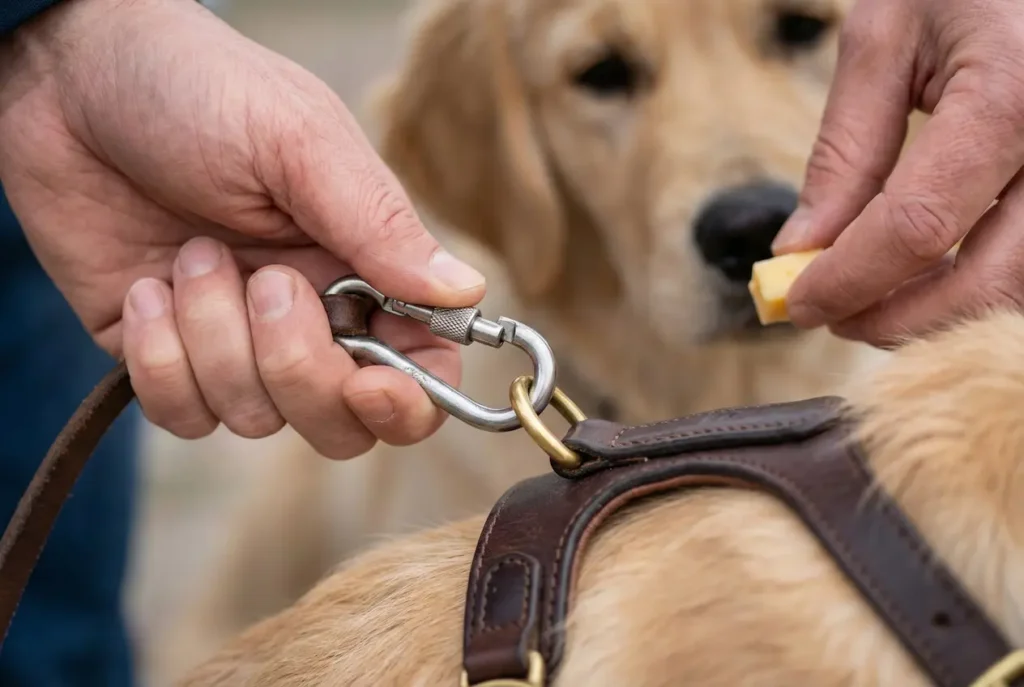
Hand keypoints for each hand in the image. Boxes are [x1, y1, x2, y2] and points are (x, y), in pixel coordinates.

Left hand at [0, 0, 485, 456]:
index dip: (410, 399)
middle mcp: (309, 317)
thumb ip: (381, 224)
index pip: (419, 369)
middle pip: (340, 421)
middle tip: (267, 283)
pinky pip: (183, 413)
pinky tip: (146, 289)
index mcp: (363, 267)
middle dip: (300, 369)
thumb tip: (466, 291)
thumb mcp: (299, 142)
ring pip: (256, 416)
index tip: (373, 383)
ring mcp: (236, 344)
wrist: (69, 82)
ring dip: (216, 338)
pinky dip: (160, 360)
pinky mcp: (164, 357)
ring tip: (192, 252)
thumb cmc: (200, 90)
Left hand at [771, 0, 1023, 345]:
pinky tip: (929, 271)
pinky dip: (976, 285)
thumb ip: (844, 152)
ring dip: (939, 312)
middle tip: (832, 315)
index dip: (848, 280)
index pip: (916, 226)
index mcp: (1010, 96)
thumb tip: (801, 248)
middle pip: (986, 282)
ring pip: (1018, 289)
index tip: (798, 303)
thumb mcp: (884, 41)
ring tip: (873, 292)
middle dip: (895, 317)